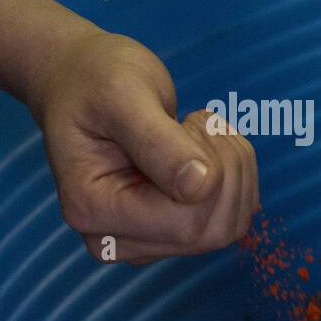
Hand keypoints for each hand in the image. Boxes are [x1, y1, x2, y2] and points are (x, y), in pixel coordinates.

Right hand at [29, 30, 259, 262]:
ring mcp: (146, 240)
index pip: (183, 223)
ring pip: (227, 227)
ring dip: (235, 169)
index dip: (208, 173)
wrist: (83, 80)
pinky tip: (207, 145)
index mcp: (92, 209)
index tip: (187, 123)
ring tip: (199, 129)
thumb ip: (156, 141)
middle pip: (209, 232)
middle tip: (196, 121)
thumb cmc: (96, 81)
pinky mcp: (171, 230)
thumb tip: (198, 186)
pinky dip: (237, 176)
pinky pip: (231, 219)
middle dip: (224, 168)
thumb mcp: (122, 95)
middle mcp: (116, 238)